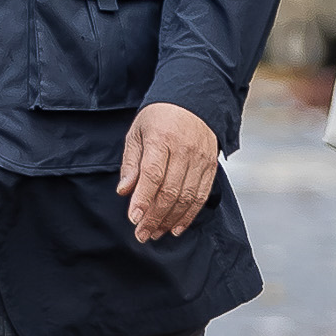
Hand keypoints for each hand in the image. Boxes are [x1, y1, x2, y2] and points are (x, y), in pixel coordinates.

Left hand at [117, 102, 219, 241]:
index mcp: (162, 138)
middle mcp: (184, 150)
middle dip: (155, 217)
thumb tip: (124, 190)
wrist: (193, 101)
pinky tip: (176, 226)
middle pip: (170, 190)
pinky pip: (201, 196)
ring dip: (171, 220)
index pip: (152, 174)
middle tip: (142, 234)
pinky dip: (189, 215)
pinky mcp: (211, 166)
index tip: (134, 218)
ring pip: (187, 197)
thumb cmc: (159, 118)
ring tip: (156, 233)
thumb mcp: (137, 133)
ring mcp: (200, 159)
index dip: (143, 199)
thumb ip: (130, 162)